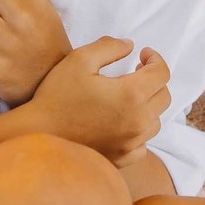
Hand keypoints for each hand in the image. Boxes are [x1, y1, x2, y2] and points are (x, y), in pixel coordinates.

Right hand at [28, 37, 170, 167]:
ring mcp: (131, 143)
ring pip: (156, 121)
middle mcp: (138, 121)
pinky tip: (124, 121)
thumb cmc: (58, 95)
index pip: (162, 73)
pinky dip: (140, 130)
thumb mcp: (80, 59)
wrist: (38, 133)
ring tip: (130, 95)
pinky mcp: (122, 159)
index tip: (143, 54)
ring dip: (149, 104)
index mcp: (131, 94)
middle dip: (154, 79)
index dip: (155, 58)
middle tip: (137, 70)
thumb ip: (109, 46)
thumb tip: (130, 46)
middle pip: (165, 97)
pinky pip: (144, 144)